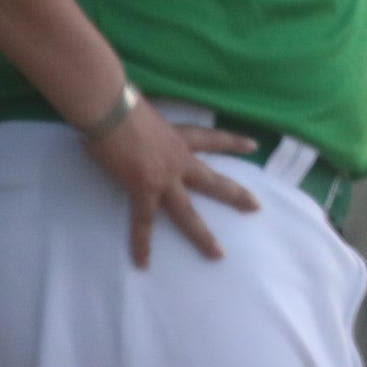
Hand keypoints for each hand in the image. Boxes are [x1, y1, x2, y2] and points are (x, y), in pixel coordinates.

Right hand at [81, 102, 261, 266]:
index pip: (212, 139)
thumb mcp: (143, 111)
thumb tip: (130, 115)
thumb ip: (145, 121)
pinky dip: (141, 244)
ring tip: (218, 254)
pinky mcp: (143, 190)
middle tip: (256, 207)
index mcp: (179, 137)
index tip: (253, 146)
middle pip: (213, 181)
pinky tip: (143, 263)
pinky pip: (143, 222)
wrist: (111, 110)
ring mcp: (164, 178)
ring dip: (202, 235)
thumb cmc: (121, 103)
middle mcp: (179, 159)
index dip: (233, 142)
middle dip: (235, 195)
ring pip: (188, 212)